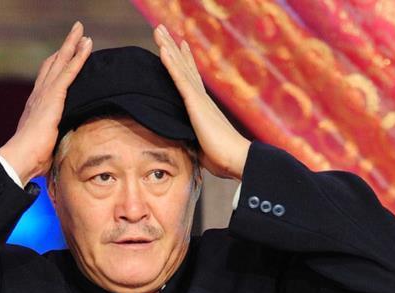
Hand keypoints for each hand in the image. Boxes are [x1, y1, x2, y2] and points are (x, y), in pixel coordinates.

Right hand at [0, 21, 92, 185]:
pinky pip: (69, 71)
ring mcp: (45, 94)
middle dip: (64, 48)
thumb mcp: (46, 148)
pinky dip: (78, 57)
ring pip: (61, 62)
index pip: (47, 81)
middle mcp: (38, 96)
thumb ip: (53, 143)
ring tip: (82, 31)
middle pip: (53, 64)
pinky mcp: (54, 97)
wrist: (20, 158)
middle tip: (76, 33)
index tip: (62, 55)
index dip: (55, 66)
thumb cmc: (31, 160)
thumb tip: (60, 153)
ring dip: (72, 45)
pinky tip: (87, 45)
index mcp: (36, 107)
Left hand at [153, 24, 250, 180]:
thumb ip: (194, 141)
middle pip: (184, 67)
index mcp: (203, 108)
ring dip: (168, 48)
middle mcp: (202, 98)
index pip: (191, 80)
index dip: (184, 62)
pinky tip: (164, 50)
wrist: (236, 160)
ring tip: (158, 30)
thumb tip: (189, 146)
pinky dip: (171, 64)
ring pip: (180, 68)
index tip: (179, 46)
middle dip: (172, 47)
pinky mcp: (195, 104)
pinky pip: (180, 80)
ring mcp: (199, 99)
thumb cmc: (223, 158)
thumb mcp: (202, 148)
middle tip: (163, 30)